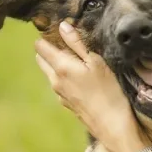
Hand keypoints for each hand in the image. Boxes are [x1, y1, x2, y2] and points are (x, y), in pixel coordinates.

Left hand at [35, 21, 149, 151]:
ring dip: (58, 64)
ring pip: (50, 72)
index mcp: (60, 67)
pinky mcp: (66, 103)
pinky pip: (59, 85)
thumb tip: (62, 26)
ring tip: (80, 63)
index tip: (60, 33)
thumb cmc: (109, 91)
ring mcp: (59, 93)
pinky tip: (83, 80)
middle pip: (41, 58)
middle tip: (70, 46)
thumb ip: (77, 43)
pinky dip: (65, 78)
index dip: (47, 36)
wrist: (112, 125)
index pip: (40, 45)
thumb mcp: (97, 62)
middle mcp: (54, 80)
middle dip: (50, 49)